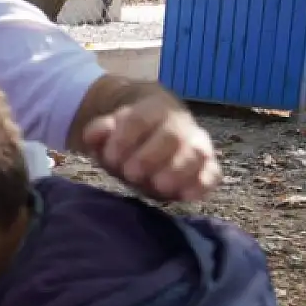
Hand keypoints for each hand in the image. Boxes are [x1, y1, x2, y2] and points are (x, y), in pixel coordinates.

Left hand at [81, 94, 219, 202]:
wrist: (152, 136)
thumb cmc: (128, 136)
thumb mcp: (108, 132)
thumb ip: (99, 132)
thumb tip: (93, 135)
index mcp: (153, 109)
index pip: (140, 119)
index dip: (125, 138)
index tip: (110, 157)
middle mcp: (181, 125)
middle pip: (171, 136)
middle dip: (150, 156)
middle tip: (131, 173)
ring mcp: (197, 145)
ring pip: (197, 153)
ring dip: (178, 170)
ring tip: (159, 185)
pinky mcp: (208, 167)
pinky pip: (213, 174)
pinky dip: (203, 185)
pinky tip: (186, 196)